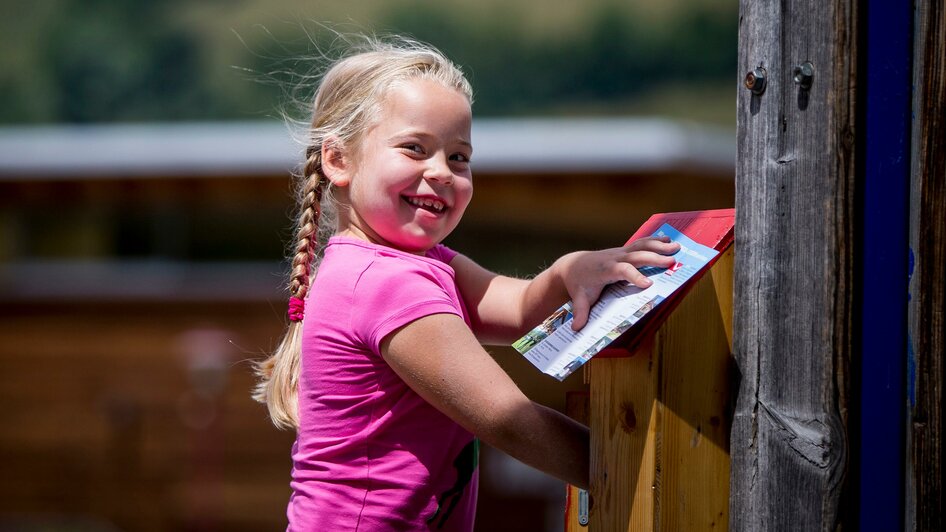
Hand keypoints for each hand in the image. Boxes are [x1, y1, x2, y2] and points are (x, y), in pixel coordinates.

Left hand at [559, 237, 679, 330]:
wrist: (573, 266)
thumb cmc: (579, 284)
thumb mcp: (579, 299)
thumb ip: (580, 312)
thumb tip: (576, 328)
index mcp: (605, 270)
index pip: (622, 271)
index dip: (635, 276)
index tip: (648, 284)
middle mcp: (614, 258)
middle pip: (636, 256)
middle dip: (654, 258)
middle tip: (672, 262)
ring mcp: (620, 252)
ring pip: (641, 245)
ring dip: (659, 245)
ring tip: (677, 247)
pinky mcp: (624, 250)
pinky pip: (641, 243)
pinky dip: (654, 240)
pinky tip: (668, 240)